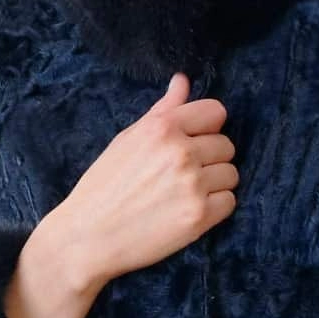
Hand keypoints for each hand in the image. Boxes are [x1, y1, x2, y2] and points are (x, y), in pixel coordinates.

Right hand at [43, 70, 238, 282]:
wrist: (88, 236)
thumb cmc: (103, 187)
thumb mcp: (128, 139)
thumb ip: (162, 111)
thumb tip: (183, 81)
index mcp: (162, 128)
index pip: (216, 112)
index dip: (207, 128)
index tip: (193, 143)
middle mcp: (181, 152)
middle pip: (226, 145)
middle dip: (210, 159)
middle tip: (181, 176)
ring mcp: (192, 185)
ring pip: (231, 174)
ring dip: (214, 184)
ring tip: (184, 194)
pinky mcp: (199, 216)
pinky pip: (229, 202)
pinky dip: (215, 208)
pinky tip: (188, 211)